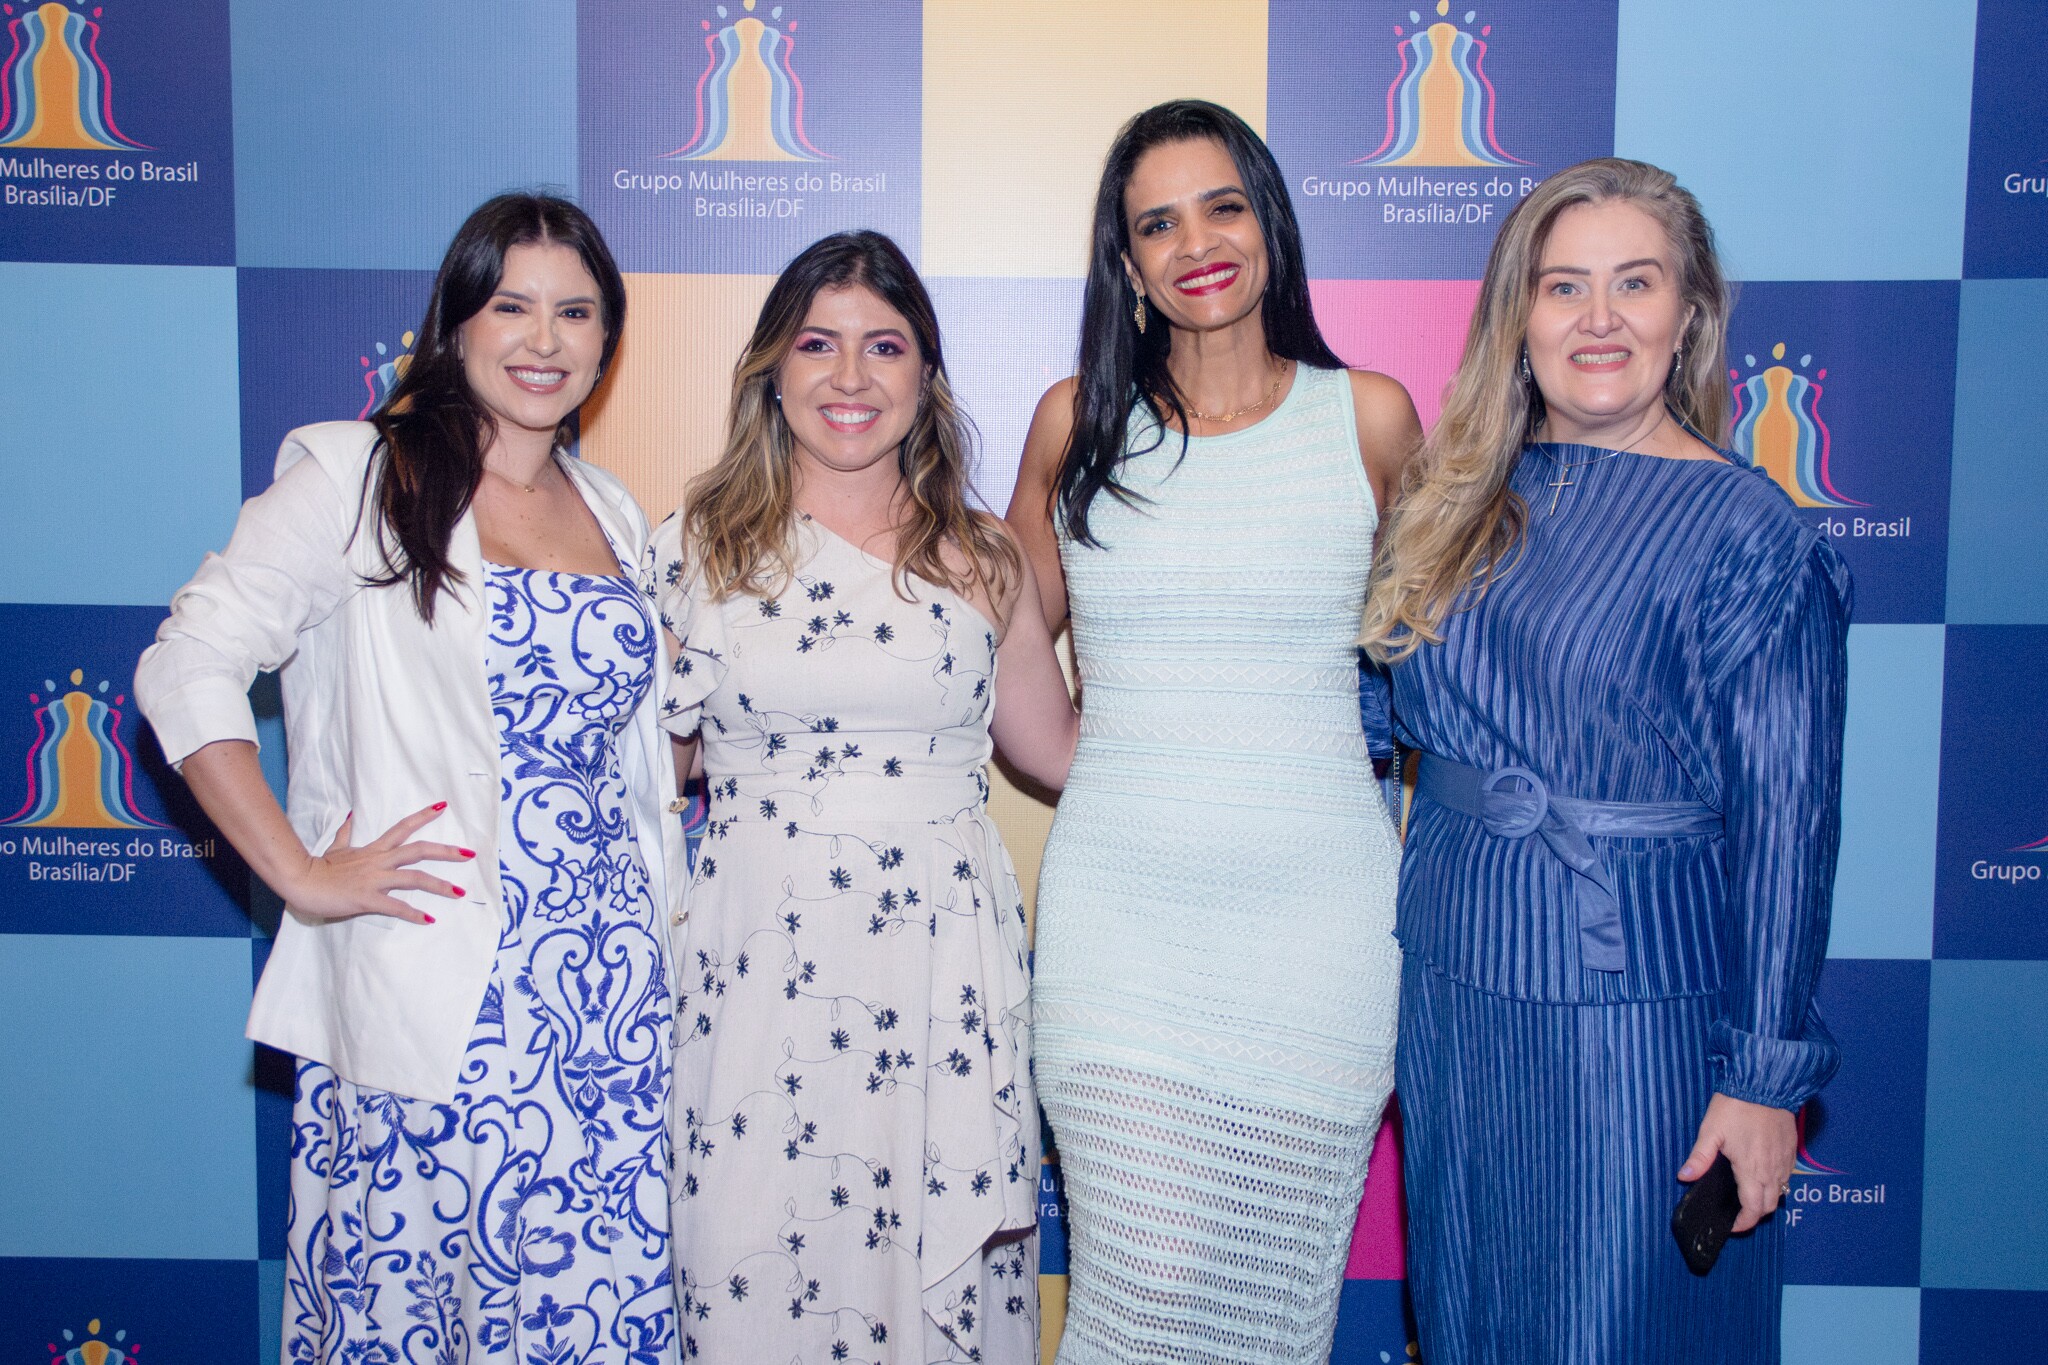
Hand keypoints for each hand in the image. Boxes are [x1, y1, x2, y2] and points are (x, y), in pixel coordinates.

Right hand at [283, 802, 473, 924]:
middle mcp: (379, 861)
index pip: (403, 828)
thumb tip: (350, 816)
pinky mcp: (367, 898)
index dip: (423, 816)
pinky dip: (412, 913)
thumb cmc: (318, 868)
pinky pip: (394, 906)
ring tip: (458, 893)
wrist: (300, 882)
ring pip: (414, 878)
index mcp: (374, 850)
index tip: (442, 806)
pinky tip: (428, 919)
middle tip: (469, 853)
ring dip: (439, 886)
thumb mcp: (335, 848)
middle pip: (419, 851)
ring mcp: (374, 879)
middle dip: (446, 852)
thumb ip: (346, 834)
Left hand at [1679, 1093, 1796, 1233]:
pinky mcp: (1792, 1149)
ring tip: (1749, 1195)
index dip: (1744, 1223)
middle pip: (1770, 1205)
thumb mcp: (1710, 1131)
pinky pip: (1788, 1176)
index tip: (1732, 1226)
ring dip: (1767, 1199)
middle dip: (1755, 1215)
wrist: (1764, 1084)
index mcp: (1752, 1169)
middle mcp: (1773, 1170)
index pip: (1753, 1209)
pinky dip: (1777, 1183)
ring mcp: (1785, 1160)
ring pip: (1782, 1192)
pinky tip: (1763, 1174)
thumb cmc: (1735, 1106)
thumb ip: (1699, 1158)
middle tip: (1738, 1213)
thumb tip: (1684, 1177)